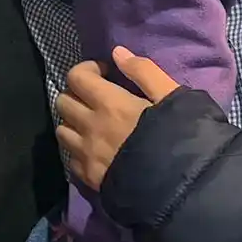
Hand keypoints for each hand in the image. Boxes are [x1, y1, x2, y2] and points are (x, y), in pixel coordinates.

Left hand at [56, 47, 179, 190]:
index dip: (88, 69)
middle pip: (63, 101)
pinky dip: (78, 148)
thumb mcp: (171, 96)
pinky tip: (96, 149)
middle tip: (98, 97)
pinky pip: (70, 156)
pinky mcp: (88, 178)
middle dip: (77, 93)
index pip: (76, 77)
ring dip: (73, 121)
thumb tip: (118, 53)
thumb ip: (143, 71)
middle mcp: (90, 127)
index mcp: (109, 103)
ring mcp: (87, 154)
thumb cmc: (179, 137)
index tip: (106, 74)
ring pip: (61, 129)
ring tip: (94, 123)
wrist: (180, 188)